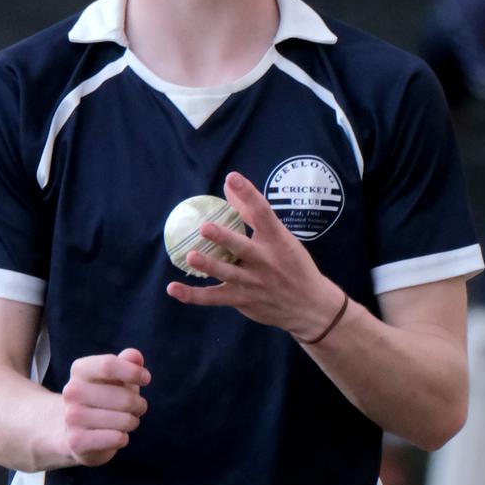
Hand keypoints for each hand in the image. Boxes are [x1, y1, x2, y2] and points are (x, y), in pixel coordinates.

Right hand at [61, 348, 149, 466]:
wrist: (77, 433)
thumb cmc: (104, 397)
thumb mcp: (117, 377)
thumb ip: (128, 362)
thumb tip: (135, 356)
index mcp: (80, 369)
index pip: (108, 365)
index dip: (133, 372)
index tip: (146, 379)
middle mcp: (72, 391)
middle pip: (123, 396)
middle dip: (139, 403)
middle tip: (139, 407)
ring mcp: (71, 417)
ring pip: (123, 419)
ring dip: (133, 422)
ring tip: (128, 421)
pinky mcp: (76, 441)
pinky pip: (115, 438)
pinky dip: (123, 438)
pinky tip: (117, 436)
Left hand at [166, 172, 340, 337]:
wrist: (310, 306)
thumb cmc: (292, 264)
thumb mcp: (281, 237)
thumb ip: (253, 213)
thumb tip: (228, 184)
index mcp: (277, 240)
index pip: (263, 212)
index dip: (248, 193)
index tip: (232, 177)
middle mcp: (266, 260)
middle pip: (243, 247)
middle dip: (224, 238)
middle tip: (205, 228)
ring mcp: (254, 283)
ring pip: (228, 274)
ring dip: (209, 266)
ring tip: (191, 256)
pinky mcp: (243, 300)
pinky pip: (215, 298)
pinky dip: (193, 295)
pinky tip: (173, 288)